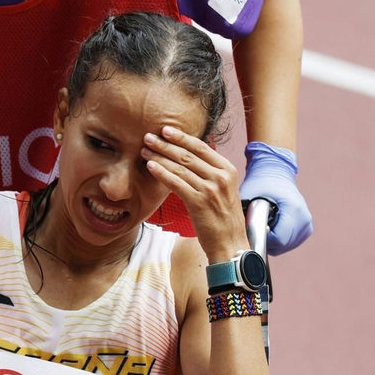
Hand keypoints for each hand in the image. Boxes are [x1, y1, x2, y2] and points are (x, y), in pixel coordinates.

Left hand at [141, 127, 246, 261]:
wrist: (230, 243)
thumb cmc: (223, 219)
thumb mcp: (223, 190)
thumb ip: (210, 174)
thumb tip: (190, 160)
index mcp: (227, 169)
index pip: (201, 147)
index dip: (182, 137)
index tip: (166, 130)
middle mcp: (220, 176)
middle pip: (188, 155)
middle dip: (166, 144)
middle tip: (148, 137)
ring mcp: (210, 189)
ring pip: (180, 167)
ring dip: (160, 157)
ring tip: (145, 151)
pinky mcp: (199, 202)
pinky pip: (176, 183)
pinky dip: (162, 173)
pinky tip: (150, 167)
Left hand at [241, 142, 312, 254]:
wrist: (275, 173)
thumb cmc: (260, 184)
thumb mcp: (248, 197)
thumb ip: (245, 217)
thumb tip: (240, 238)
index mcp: (293, 209)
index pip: (278, 240)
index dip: (262, 240)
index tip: (252, 231)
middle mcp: (304, 218)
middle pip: (282, 246)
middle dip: (266, 241)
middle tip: (255, 228)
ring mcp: (307, 224)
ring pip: (285, 247)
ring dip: (272, 242)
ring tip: (263, 226)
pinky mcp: (306, 228)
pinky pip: (289, 243)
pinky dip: (278, 240)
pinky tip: (272, 227)